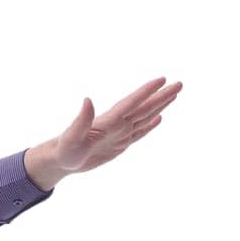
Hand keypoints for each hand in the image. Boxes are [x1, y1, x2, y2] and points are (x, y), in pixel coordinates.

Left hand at [24, 77, 183, 189]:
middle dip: (161, 96)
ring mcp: (119, 133)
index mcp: (108, 121)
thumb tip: (87, 100)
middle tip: (179, 83)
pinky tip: (158, 118)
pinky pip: (138, 133)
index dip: (146, 92)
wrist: (60, 161)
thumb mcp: (71, 137)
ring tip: (174, 94)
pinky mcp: (119, 144)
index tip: (162, 79)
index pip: (131, 103)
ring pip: (144, 117)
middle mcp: (116, 124)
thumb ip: (81, 120)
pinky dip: (149, 126)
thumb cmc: (63, 150)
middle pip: (144, 107)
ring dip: (159, 106)